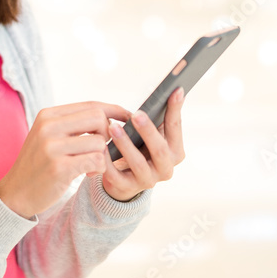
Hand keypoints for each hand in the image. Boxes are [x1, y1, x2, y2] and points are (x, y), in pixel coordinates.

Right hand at [0, 101, 130, 218]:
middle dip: (108, 134)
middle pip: (98, 118)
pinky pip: (96, 161)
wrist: (15, 193)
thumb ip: (73, 124)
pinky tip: (88, 175)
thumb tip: (110, 115)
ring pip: (100, 142)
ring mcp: (52, 147)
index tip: (128, 117)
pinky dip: (99, 169)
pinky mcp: (59, 168)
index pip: (90, 105)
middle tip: (102, 149)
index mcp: (48, 115)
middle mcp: (48, 127)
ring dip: (103, 157)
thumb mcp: (49, 136)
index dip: (114, 110)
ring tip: (91, 166)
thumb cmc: (39, 164)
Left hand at [101, 87, 185, 201]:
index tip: (174, 90)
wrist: (126, 178)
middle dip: (148, 131)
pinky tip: (100, 147)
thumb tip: (175, 89)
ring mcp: (147, 180)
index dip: (175, 109)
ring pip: (138, 163)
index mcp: (175, 151)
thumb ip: (162, 117)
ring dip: (126, 144)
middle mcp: (165, 168)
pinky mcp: (127, 187)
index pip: (176, 128)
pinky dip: (108, 161)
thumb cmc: (142, 148)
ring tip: (113, 127)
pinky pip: (116, 175)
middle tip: (137, 115)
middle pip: (160, 150)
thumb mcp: (154, 134)